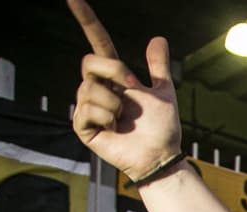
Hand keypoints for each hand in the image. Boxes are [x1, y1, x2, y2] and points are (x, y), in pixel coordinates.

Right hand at [68, 0, 181, 180]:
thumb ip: (157, 66)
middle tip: (132, 88)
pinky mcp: (83, 126)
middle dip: (113, 71)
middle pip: (89, 61)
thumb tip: (158, 38)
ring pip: (90, 88)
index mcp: (114, 77)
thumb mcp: (163, 92)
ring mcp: (88, 107)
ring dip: (114, 102)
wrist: (161, 155)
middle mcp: (97, 88)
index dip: (86, 20)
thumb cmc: (162, 128)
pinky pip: (87, 110)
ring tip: (124, 118)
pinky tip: (115, 128)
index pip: (97, 43)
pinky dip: (106, 117)